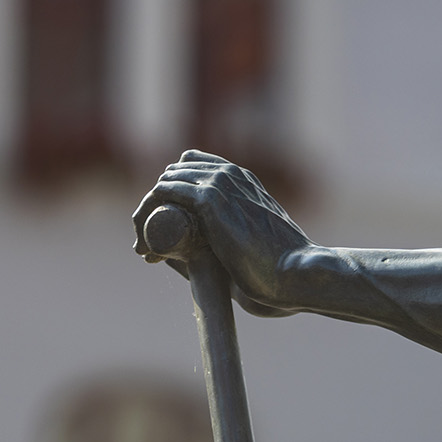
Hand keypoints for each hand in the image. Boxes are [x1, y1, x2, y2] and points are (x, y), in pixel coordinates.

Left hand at [132, 151, 313, 316]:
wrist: (298, 273)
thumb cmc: (283, 271)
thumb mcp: (251, 247)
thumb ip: (223, 243)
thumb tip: (179, 255)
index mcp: (245, 182)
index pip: (194, 167)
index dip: (175, 194)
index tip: (164, 232)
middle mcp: (231, 175)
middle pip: (175, 173)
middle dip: (157, 206)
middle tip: (148, 244)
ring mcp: (220, 183)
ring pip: (164, 183)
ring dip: (147, 213)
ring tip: (143, 249)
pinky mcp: (210, 200)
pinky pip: (161, 193)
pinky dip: (147, 215)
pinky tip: (146, 244)